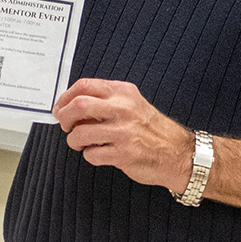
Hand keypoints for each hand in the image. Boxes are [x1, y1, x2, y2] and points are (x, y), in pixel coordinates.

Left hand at [53, 78, 193, 192]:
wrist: (179, 153)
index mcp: (124, 92)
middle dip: (64, 118)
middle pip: (78, 106)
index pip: (84, 86)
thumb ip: (106, 101)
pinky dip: (90, 155)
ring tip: (82, 143)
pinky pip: (91, 154)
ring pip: (80, 134)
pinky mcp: (123, 154)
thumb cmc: (152, 130)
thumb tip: (72, 105)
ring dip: (75, 141)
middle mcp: (123, 109)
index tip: (60, 108)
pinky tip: (100, 153)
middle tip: (66, 126)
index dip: (65, 97)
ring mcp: (123, 132)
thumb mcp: (133, 104)